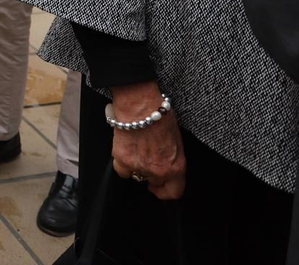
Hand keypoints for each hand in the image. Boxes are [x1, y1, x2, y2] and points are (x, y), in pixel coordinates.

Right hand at [110, 81, 185, 200]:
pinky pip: (121, 170)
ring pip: (136, 176)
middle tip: (148, 159)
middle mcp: (158, 170)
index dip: (166, 192)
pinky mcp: (122, 160)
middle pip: (154, 182)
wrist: (140, 106)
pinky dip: (122, 162)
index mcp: (176, 166)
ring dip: (136, 166)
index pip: (174, 192)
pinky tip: (126, 149)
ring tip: (137, 149)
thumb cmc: (160, 117)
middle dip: (151, 174)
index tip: (161, 188)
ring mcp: (139, 167)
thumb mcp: (177, 140)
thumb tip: (168, 163)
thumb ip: (173, 158)